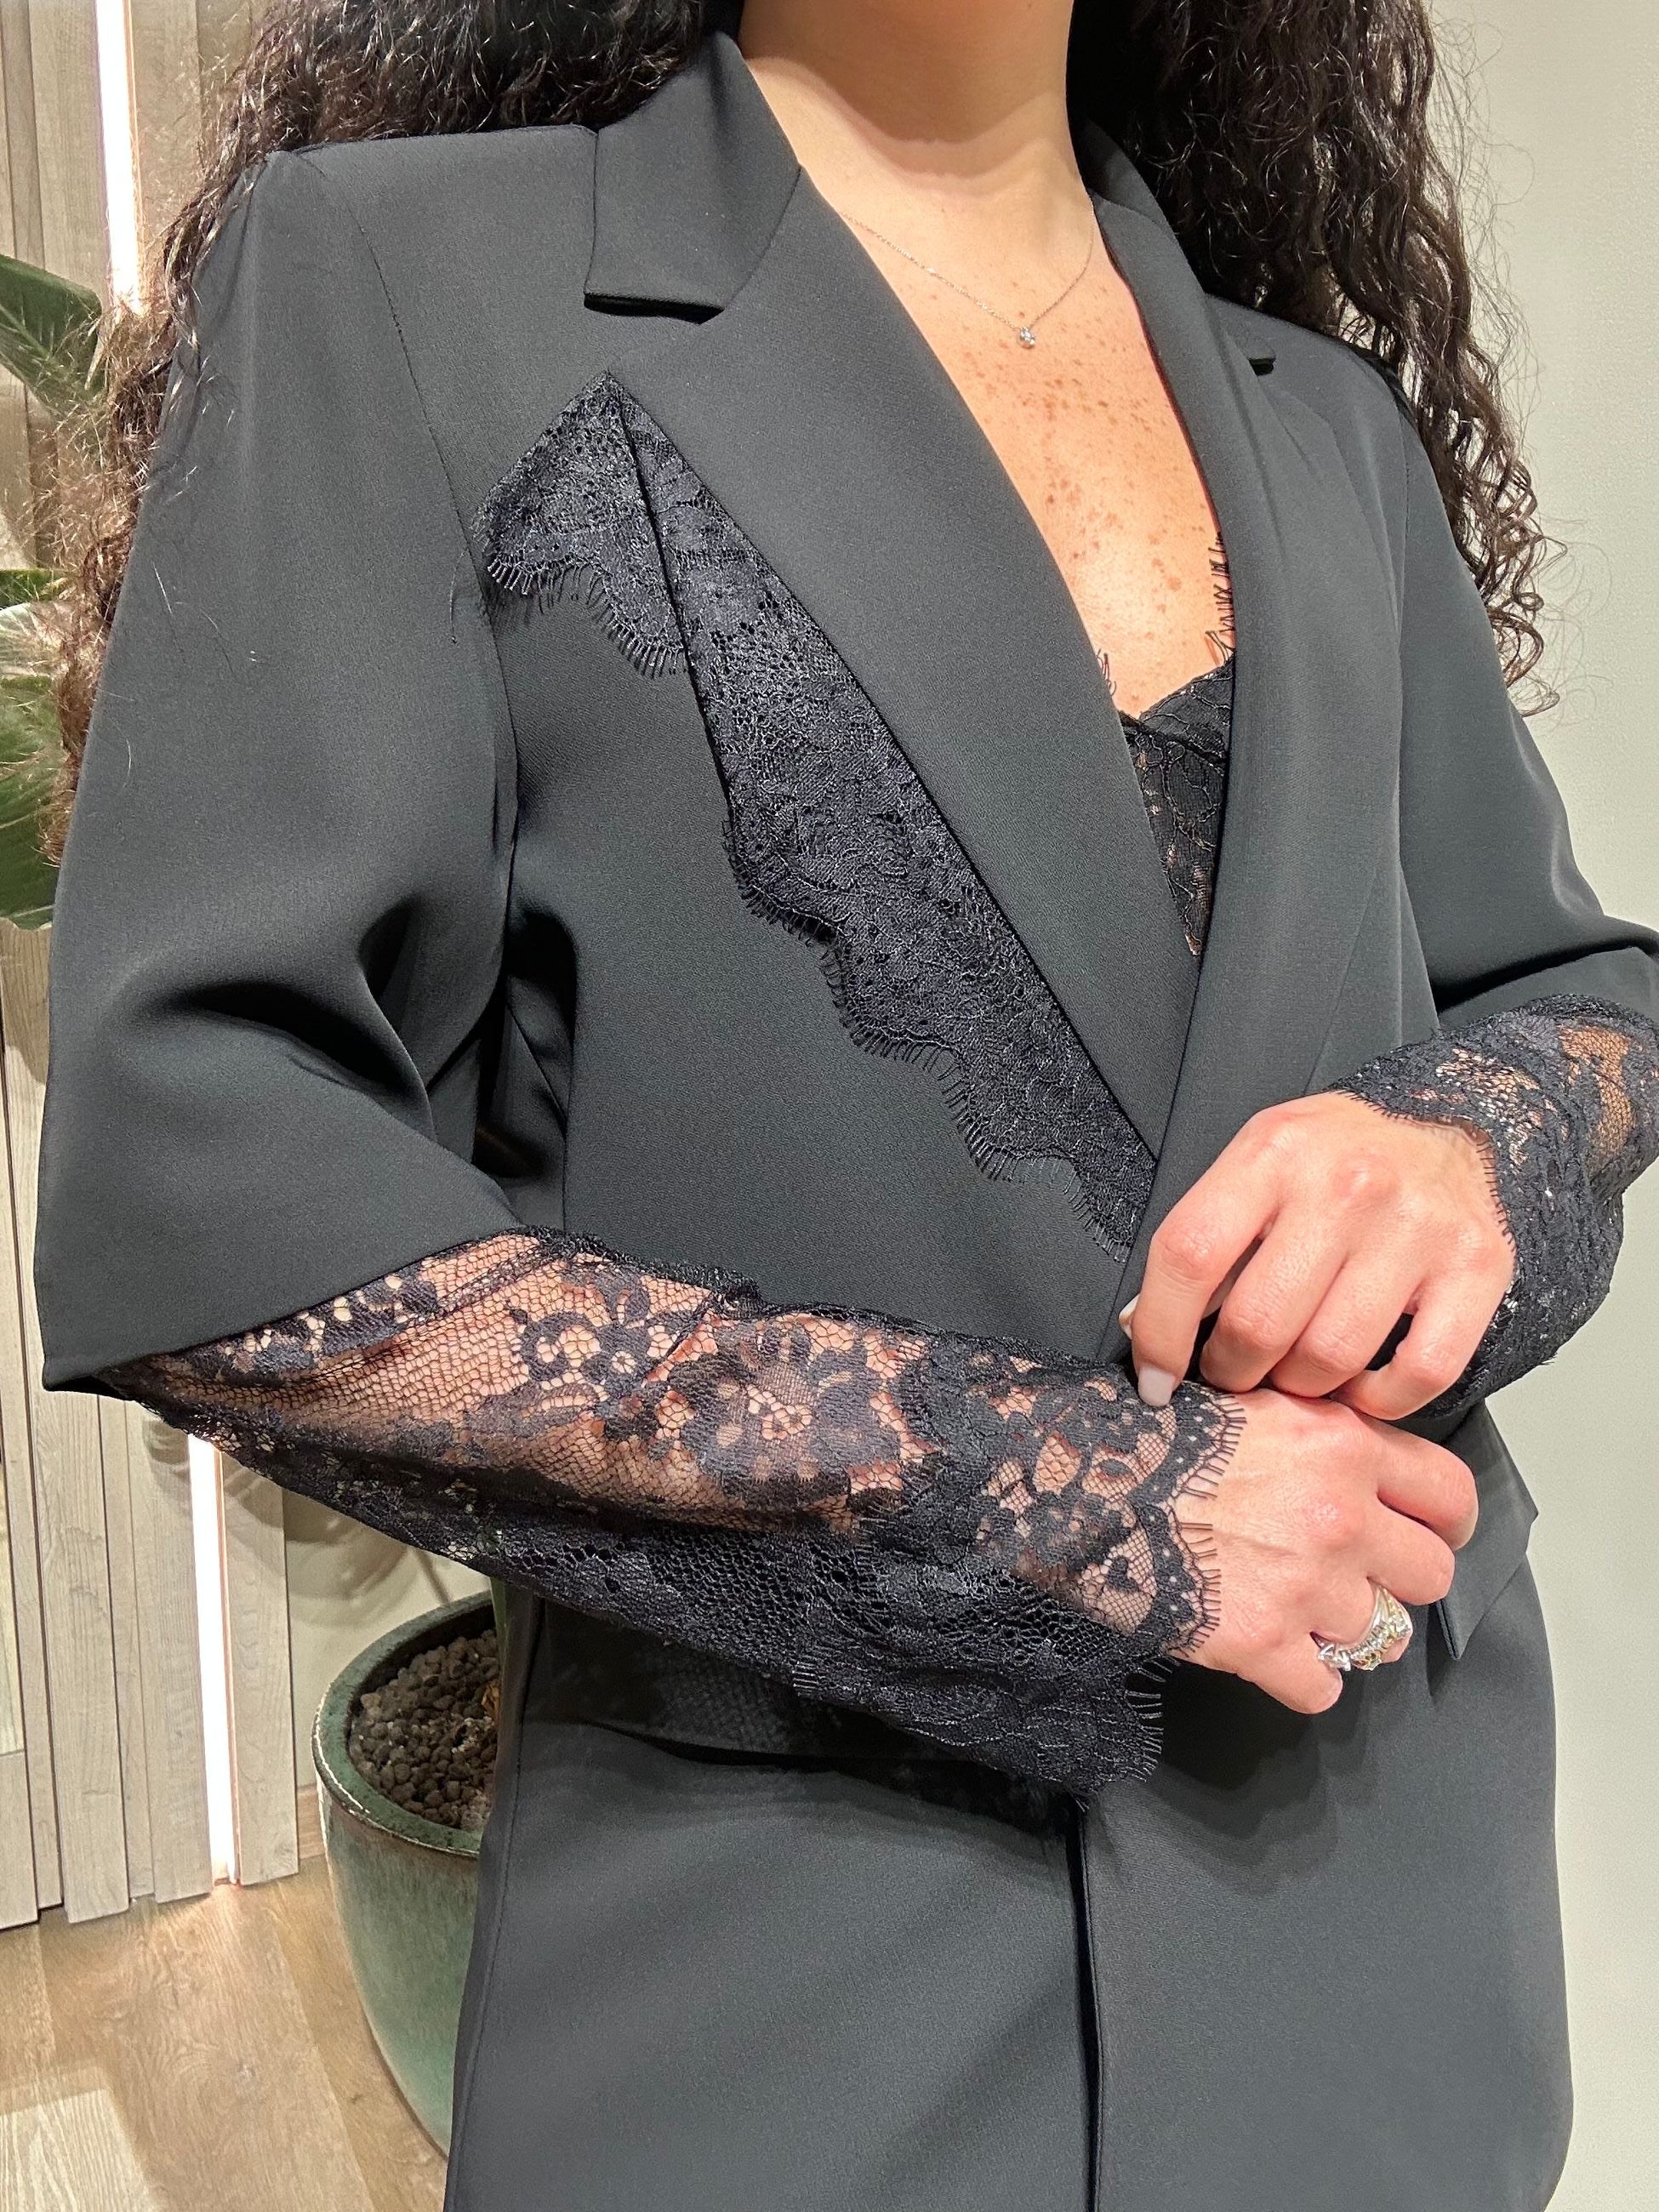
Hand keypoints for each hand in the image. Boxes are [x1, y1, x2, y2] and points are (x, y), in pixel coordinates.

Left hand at [1124, 1092, 1514, 1419]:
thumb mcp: (1259, 1163)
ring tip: (1295, 1372)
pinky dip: (1381, 1401)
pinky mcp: (1477, 1268)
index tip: (1157, 1376)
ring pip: (1332, 1358)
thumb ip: (1208, 1236)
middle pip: (1259, 1322)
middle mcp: (1347, 1184)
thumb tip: (1145, 1327)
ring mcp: (1417, 1227)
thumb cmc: (1340, 1156)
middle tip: (1236, 1370)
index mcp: (1275, 1152)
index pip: (1190, 1254)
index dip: (1160, 1331)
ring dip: (1302, 1388)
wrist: (1452, 1126)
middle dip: (1234, 1370)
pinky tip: (1361, 1384)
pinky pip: (1418, 1373)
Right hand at [1173, 1384, 1477, 1711]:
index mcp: (1341, 1444)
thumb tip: (1358, 1461)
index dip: (1446, 1522)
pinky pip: (1323, 1689)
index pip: (1452, 1494)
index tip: (1430, 1535)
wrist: (1073, 1481)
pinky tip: (1269, 1650)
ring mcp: (1306, 1585)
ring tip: (1295, 1611)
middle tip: (1353, 1579)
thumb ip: (1317, 1429)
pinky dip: (1300, 1678)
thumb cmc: (1146, 1435)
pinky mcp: (1261, 1643)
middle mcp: (1340, 1515)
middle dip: (1395, 1581)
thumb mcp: (1250, 1400)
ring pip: (1378, 1637)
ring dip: (1341, 1630)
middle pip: (1430, 1575)